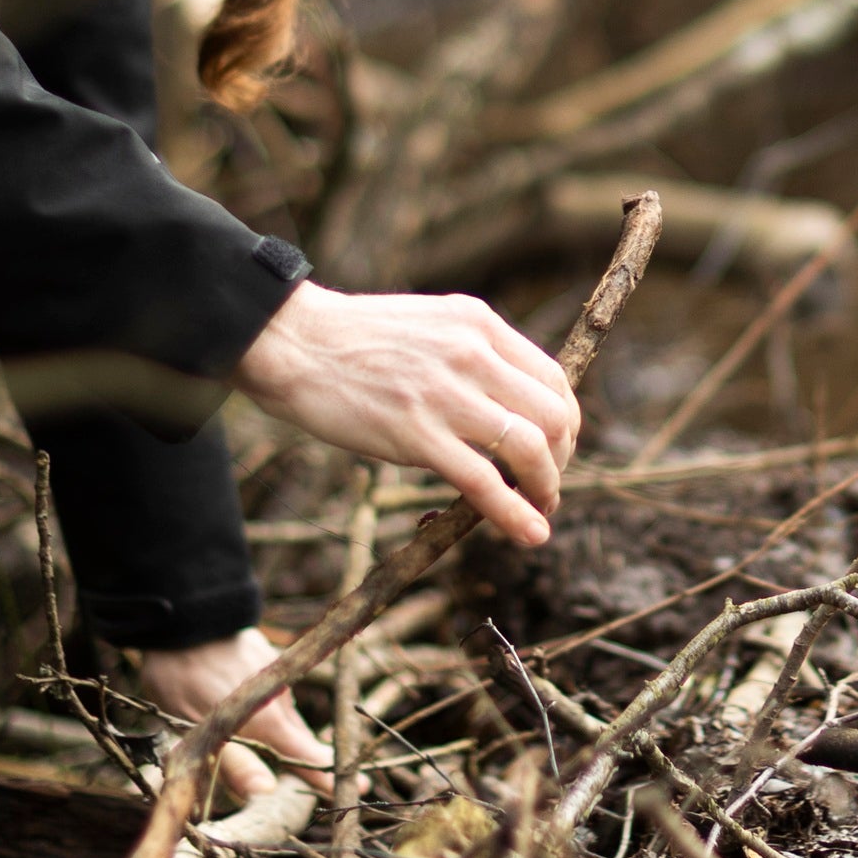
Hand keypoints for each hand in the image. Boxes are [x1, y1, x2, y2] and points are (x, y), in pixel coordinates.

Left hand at [133, 626, 330, 802]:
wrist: (188, 615)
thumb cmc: (184, 677)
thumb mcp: (198, 728)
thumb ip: (235, 762)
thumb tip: (267, 792)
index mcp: (269, 723)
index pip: (309, 759)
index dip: (330, 777)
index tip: (362, 787)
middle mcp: (281, 702)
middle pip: (302, 741)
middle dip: (315, 761)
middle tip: (334, 779)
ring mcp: (278, 679)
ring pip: (288, 719)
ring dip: (286, 737)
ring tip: (278, 752)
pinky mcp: (268, 661)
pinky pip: (277, 696)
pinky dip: (271, 711)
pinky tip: (253, 712)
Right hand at [228, 280, 580, 545]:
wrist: (292, 341)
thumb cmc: (352, 340)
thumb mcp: (429, 327)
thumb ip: (470, 356)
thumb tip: (504, 404)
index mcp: (478, 323)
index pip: (554, 378)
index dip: (564, 423)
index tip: (554, 450)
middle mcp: (472, 354)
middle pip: (553, 415)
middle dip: (561, 459)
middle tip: (546, 485)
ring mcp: (445, 394)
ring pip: (529, 448)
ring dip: (546, 488)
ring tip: (540, 510)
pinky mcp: (415, 433)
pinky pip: (483, 481)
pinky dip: (515, 513)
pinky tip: (529, 533)